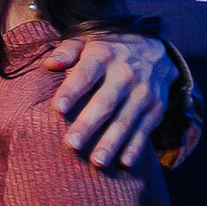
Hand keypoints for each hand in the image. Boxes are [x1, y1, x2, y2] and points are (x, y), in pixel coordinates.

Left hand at [44, 34, 176, 167]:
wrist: (152, 50)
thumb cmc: (104, 50)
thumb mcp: (85, 42)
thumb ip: (66, 52)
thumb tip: (50, 63)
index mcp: (103, 56)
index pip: (85, 75)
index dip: (72, 91)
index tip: (58, 108)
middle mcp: (126, 74)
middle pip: (105, 102)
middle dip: (89, 125)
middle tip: (72, 144)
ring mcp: (144, 93)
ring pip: (125, 120)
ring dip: (112, 142)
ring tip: (97, 161)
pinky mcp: (156, 108)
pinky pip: (145, 130)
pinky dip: (135, 147)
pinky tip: (124, 163)